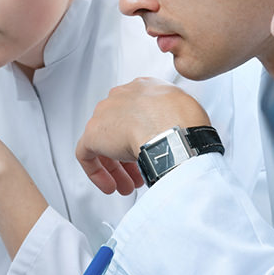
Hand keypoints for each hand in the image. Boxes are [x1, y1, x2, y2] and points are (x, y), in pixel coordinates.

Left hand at [77, 78, 210, 193]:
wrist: (172, 128)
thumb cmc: (185, 122)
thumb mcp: (186, 112)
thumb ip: (175, 119)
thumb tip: (177, 134)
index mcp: (143, 88)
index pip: (136, 113)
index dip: (142, 136)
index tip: (149, 151)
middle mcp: (122, 96)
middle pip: (118, 128)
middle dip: (128, 156)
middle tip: (138, 174)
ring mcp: (105, 114)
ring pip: (103, 143)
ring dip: (116, 169)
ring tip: (128, 186)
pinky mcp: (93, 134)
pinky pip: (87, 155)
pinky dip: (97, 172)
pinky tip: (110, 185)